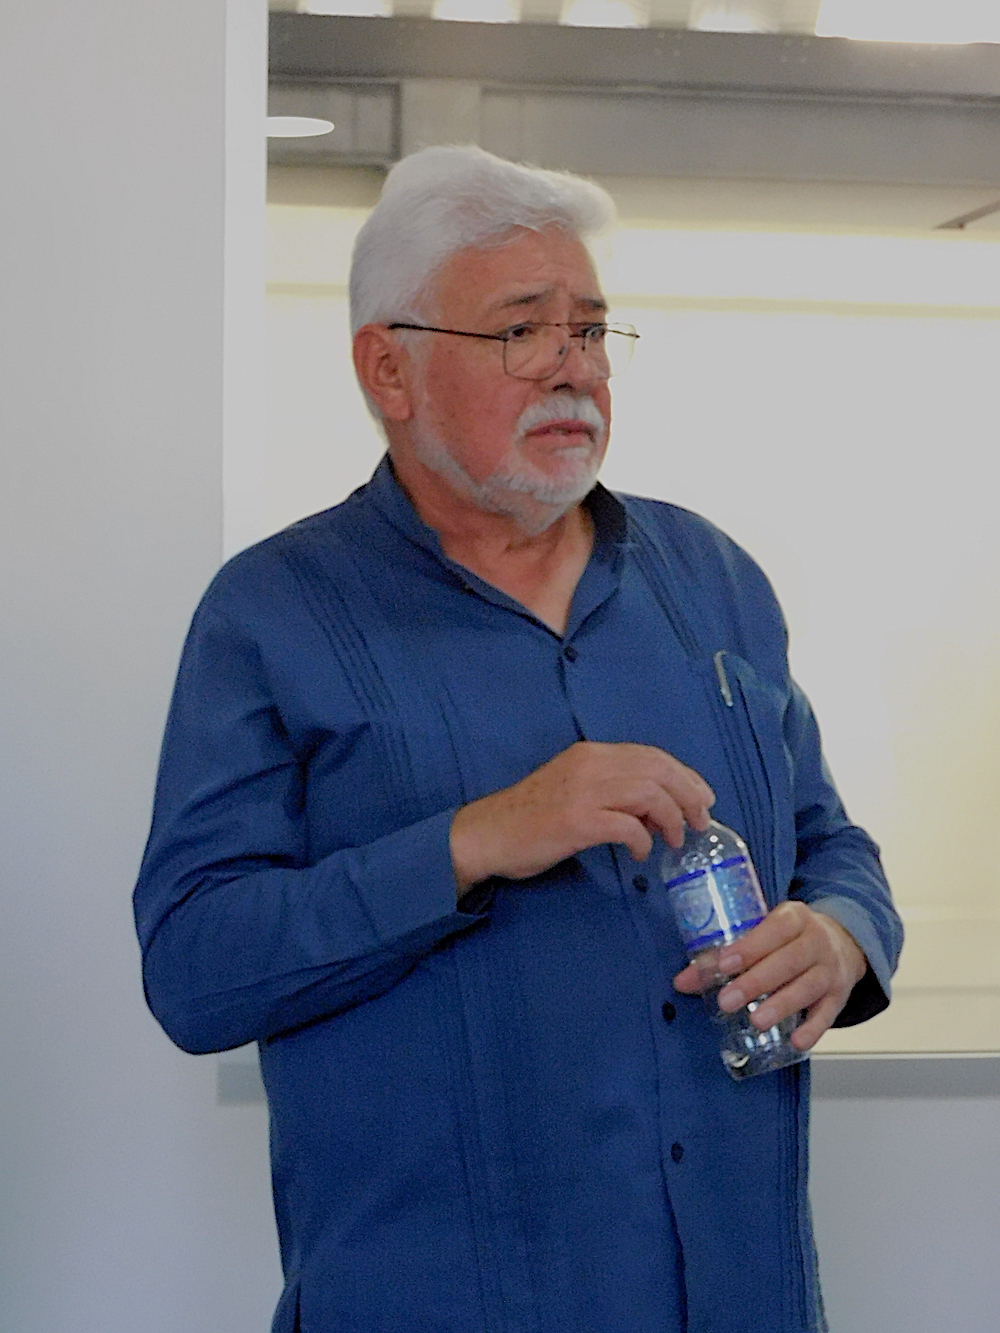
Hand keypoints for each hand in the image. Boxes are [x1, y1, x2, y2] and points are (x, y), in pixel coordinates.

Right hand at [450, 741, 714, 892]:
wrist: (487, 833)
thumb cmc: (532, 816)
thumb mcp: (575, 788)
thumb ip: (613, 789)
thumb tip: (658, 807)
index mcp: (591, 754)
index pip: (652, 756)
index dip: (685, 776)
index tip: (702, 798)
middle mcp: (589, 765)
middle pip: (658, 770)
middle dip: (689, 795)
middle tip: (700, 821)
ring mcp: (582, 792)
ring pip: (649, 794)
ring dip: (671, 818)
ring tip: (674, 840)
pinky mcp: (575, 822)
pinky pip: (627, 827)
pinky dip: (643, 840)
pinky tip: (641, 854)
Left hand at [672, 902, 867, 1050]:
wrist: (842, 942)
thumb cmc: (789, 938)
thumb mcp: (764, 933)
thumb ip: (725, 954)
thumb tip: (682, 982)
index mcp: (795, 918)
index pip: (775, 928)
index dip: (751, 946)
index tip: (725, 964)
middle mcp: (816, 941)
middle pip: (789, 960)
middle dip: (757, 981)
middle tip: (728, 1001)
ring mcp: (830, 969)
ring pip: (808, 987)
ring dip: (782, 1005)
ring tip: (757, 1022)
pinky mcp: (840, 995)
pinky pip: (829, 1013)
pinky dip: (814, 1029)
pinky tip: (796, 1041)